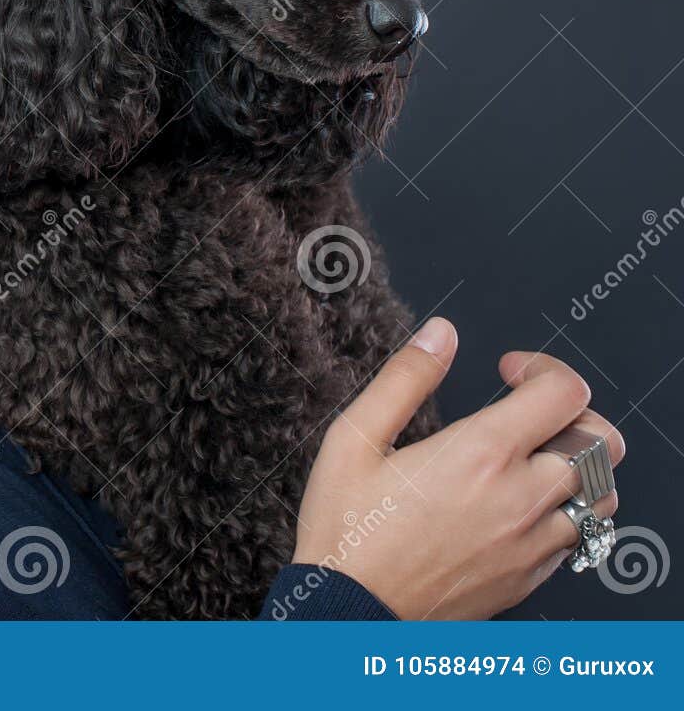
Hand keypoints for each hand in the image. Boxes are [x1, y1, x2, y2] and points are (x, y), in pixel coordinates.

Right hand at [291, 317, 624, 619]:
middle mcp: (519, 499)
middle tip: (530, 414)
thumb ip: (404, 379)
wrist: (349, 614)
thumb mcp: (354, 439)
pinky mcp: (529, 578)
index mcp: (479, 454)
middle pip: (602, 442)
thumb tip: (441, 334)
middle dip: (572, 414)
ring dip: (578, 466)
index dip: (543, 368)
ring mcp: (531, 544)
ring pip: (602, 494)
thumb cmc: (346, 529)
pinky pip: (577, 537)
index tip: (508, 371)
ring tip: (532, 460)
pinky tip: (518, 505)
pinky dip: (564, 511)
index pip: (565, 394)